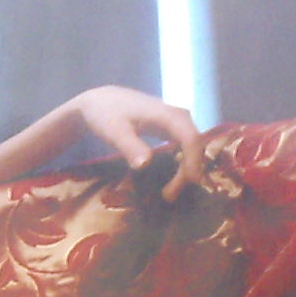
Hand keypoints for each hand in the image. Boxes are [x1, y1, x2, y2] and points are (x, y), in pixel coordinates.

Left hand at [71, 86, 203, 199]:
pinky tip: (171, 180)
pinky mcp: (172, 128)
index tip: (189, 183)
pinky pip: (185, 146)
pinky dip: (181, 164)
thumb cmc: (106, 114)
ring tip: (169, 193)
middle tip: (169, 196)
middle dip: (188, 171)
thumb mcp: (114, 131)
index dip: (193, 161)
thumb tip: (145, 164)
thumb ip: (130, 146)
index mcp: (167, 114)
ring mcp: (177, 121)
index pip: (190, 138)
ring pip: (192, 147)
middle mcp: (178, 116)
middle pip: (195, 145)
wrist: (100, 101)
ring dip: (185, 170)